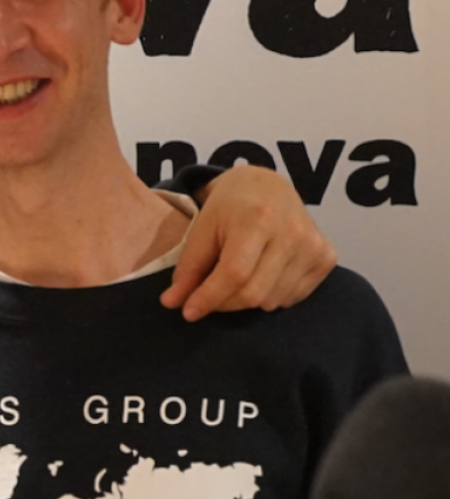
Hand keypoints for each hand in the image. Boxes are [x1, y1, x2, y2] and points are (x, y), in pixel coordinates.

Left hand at [161, 165, 336, 320]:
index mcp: (258, 218)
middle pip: (254, 292)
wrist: (269, 186)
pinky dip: (270, 297)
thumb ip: (189, 266)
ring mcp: (314, 246)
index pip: (234, 273)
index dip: (210, 297)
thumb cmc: (230, 206)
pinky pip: (292, 298)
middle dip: (224, 303)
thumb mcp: (202, 227)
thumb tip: (172, 302)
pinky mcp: (326, 257)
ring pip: (272, 300)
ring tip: (234, 281)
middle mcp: (292, 232)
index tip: (188, 312)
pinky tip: (260, 277)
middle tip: (207, 298)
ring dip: (245, 301)